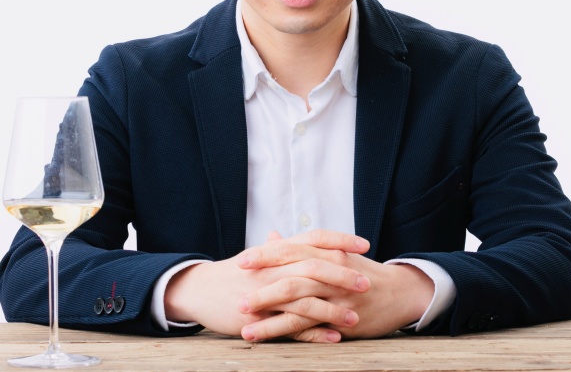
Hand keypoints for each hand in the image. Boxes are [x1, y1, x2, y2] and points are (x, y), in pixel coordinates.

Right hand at [164, 230, 370, 341]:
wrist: (200, 289)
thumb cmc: (233, 272)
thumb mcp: (257, 256)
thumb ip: (275, 248)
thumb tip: (283, 234)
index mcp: (278, 250)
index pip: (314, 238)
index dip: (340, 240)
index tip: (364, 245)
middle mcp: (274, 267)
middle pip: (314, 266)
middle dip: (343, 275)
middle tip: (367, 282)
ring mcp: (267, 292)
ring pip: (305, 298)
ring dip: (333, 309)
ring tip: (355, 318)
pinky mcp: (259, 317)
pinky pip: (291, 326)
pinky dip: (314, 333)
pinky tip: (333, 338)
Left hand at [238, 231, 434, 340]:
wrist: (399, 291)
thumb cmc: (359, 271)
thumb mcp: (332, 253)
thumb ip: (301, 247)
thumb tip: (272, 236)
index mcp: (326, 252)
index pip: (291, 250)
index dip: (265, 256)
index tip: (241, 261)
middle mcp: (331, 271)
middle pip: (291, 276)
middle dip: (262, 287)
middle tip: (237, 296)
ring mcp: (337, 296)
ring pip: (298, 304)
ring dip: (269, 315)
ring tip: (244, 324)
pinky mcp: (343, 319)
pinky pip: (311, 327)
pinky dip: (289, 333)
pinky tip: (271, 339)